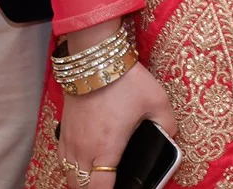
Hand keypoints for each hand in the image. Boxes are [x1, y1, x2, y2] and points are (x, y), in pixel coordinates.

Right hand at [59, 56, 173, 185]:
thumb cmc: (126, 79)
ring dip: (80, 181)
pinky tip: (82, 164)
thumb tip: (170, 138)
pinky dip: (71, 167)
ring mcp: (71, 139)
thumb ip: (168, 125)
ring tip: (96, 179)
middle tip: (110, 184)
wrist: (96, 57)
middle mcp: (84, 148)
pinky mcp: (64, 128)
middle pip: (80, 186)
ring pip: (69, 174)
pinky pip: (62, 158)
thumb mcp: (157, 101)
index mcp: (107, 147)